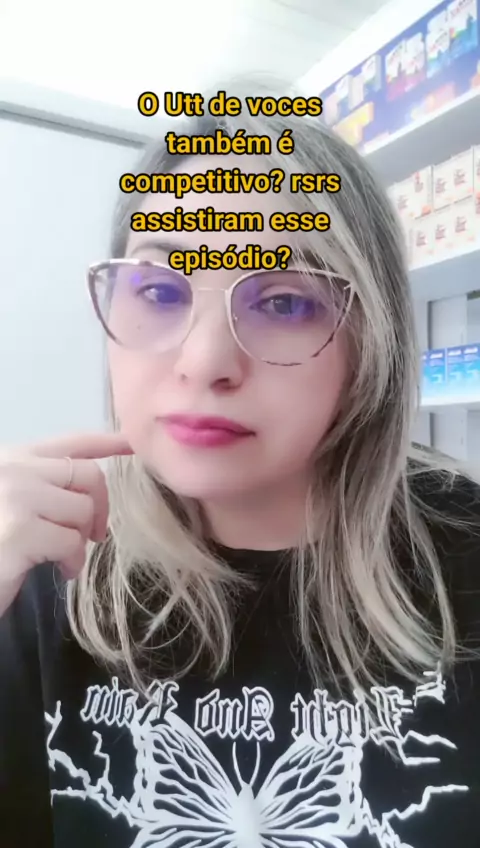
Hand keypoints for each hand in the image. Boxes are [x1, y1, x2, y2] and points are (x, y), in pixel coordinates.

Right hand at [0, 432, 131, 617]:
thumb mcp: (12, 502)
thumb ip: (42, 488)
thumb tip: (88, 496)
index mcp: (13, 458)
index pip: (70, 442)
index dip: (106, 441)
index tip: (132, 442)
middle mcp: (14, 469)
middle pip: (88, 475)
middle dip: (101, 506)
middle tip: (96, 535)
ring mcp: (16, 497)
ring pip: (83, 510)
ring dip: (82, 540)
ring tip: (64, 558)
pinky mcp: (19, 532)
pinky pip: (72, 543)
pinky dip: (73, 562)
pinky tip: (61, 571)